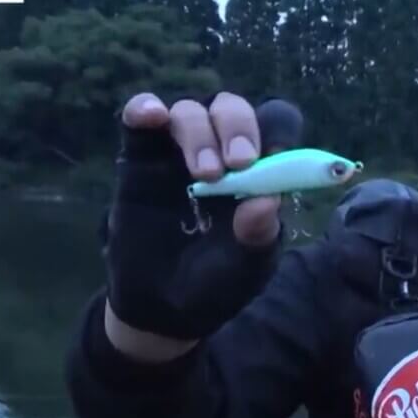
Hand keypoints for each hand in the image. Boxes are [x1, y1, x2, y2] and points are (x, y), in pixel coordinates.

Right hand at [100, 91, 304, 351]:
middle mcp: (221, 150)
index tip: (273, 155)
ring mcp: (178, 150)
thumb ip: (258, 236)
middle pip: (233, 109)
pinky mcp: (139, 157)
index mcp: (260, 169)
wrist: (162, 308)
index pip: (276, 125)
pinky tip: (151, 116)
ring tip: (204, 176)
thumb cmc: (217, 283)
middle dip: (238, 127)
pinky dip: (144, 109)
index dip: (278, 130)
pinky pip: (140, 116)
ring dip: (199, 132)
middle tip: (239, 163)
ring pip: (191, 110)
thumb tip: (269, 201)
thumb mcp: (246, 268)